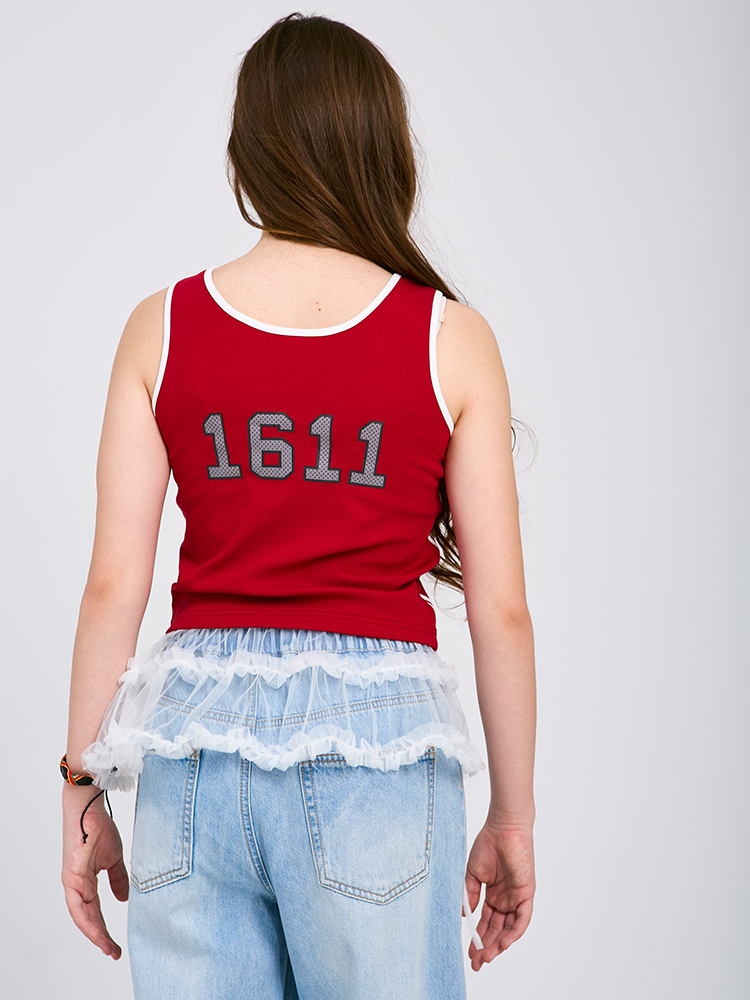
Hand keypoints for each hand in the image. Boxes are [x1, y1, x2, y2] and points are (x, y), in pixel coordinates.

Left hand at [61, 784, 128, 958]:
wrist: (88, 808)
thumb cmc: (98, 828)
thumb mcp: (114, 858)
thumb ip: (118, 879)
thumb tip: (123, 899)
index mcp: (85, 882)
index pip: (94, 912)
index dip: (103, 929)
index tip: (115, 944)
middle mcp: (76, 886)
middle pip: (87, 919)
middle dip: (101, 938)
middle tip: (114, 952)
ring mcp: (72, 882)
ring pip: (82, 917)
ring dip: (95, 934)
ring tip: (108, 948)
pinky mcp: (72, 877)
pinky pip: (79, 906)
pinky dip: (88, 920)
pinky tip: (98, 931)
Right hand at [464, 821, 534, 970]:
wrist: (502, 828)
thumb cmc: (488, 845)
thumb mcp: (473, 874)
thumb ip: (471, 895)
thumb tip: (466, 916)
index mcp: (494, 895)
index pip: (486, 923)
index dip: (477, 938)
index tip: (469, 953)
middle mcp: (506, 899)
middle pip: (497, 930)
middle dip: (486, 947)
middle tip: (476, 962)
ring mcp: (517, 897)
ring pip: (509, 928)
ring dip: (498, 944)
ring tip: (486, 956)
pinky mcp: (527, 893)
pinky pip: (522, 918)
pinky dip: (514, 932)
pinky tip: (503, 943)